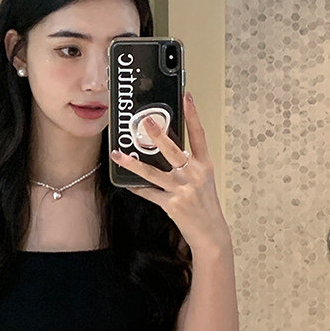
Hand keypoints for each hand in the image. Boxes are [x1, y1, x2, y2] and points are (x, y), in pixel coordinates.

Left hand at [110, 93, 231, 254]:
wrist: (211, 233)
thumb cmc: (205, 205)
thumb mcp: (203, 180)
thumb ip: (188, 164)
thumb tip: (168, 149)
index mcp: (204, 165)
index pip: (199, 135)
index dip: (193, 115)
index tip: (187, 97)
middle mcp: (194, 175)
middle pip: (173, 150)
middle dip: (158, 135)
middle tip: (145, 120)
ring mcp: (183, 189)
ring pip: (153, 173)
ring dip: (133, 163)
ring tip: (119, 154)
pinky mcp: (172, 204)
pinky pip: (149, 193)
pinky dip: (137, 187)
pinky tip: (126, 182)